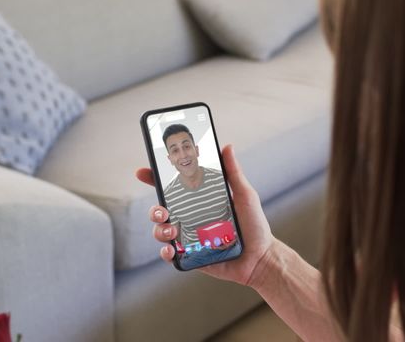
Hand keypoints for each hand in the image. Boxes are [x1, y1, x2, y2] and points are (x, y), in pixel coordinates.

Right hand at [136, 144, 275, 285]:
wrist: (260, 257)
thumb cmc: (254, 225)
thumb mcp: (244, 195)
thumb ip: (233, 172)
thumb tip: (227, 146)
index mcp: (200, 201)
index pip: (173, 188)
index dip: (155, 179)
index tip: (143, 171)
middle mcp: (191, 218)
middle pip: (161, 210)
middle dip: (154, 209)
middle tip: (162, 211)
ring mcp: (188, 238)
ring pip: (161, 231)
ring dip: (159, 230)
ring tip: (172, 230)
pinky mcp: (190, 256)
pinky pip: (169, 254)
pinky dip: (165, 251)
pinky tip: (172, 249)